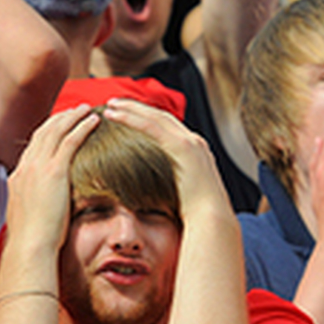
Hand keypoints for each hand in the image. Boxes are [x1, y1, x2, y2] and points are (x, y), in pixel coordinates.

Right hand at [5, 106, 99, 253]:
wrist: (30, 247)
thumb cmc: (33, 241)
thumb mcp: (29, 218)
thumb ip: (36, 206)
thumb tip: (43, 210)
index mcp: (18, 178)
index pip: (33, 147)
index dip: (47, 132)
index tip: (60, 126)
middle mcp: (26, 168)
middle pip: (43, 132)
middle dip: (60, 118)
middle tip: (75, 110)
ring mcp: (38, 167)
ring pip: (56, 131)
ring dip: (72, 116)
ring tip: (87, 109)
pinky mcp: (54, 171)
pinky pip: (69, 140)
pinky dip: (81, 126)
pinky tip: (94, 120)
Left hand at [102, 98, 227, 215]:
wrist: (212, 220)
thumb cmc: (196, 214)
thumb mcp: (183, 193)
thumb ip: (172, 184)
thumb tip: (155, 189)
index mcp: (195, 150)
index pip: (167, 126)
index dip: (146, 117)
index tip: (127, 114)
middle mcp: (194, 141)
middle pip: (161, 116)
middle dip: (137, 107)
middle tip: (114, 103)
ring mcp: (190, 142)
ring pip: (155, 117)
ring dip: (131, 108)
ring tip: (111, 105)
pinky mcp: (183, 147)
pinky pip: (152, 127)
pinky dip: (132, 118)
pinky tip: (115, 115)